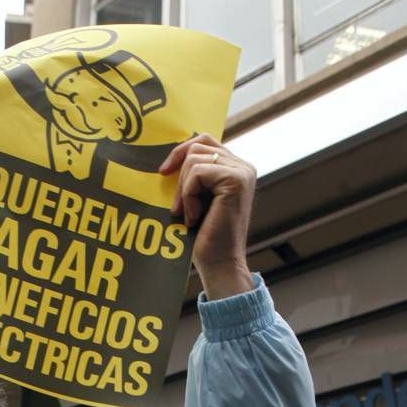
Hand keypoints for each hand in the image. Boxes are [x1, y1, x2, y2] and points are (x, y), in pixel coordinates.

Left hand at [161, 135, 254, 300]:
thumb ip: (194, 176)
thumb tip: (170, 157)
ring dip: (184, 190)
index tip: (163, 172)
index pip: (204, 141)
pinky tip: (194, 217)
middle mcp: (243, 166)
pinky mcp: (235, 181)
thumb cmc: (205, 238)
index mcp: (236, 168)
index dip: (180, 152)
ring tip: (189, 215)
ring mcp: (242, 172)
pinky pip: (197, 173)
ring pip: (194, 159)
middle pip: (197, 145)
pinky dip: (188, 196)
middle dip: (179, 175)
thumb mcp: (197, 199)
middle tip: (177, 206)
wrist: (219, 265)